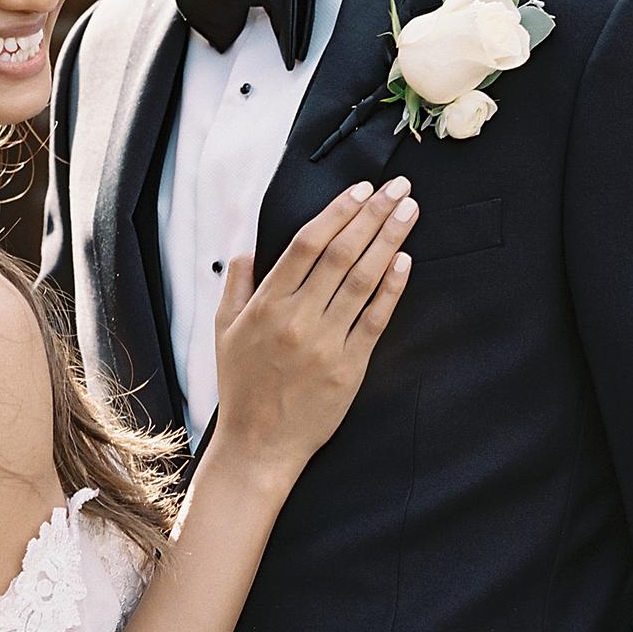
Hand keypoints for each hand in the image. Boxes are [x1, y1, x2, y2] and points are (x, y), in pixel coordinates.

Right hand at [213, 176, 415, 482]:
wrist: (259, 444)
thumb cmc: (241, 385)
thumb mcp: (223, 330)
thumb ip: (237, 284)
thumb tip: (249, 246)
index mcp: (266, 306)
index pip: (307, 245)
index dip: (337, 212)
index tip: (360, 189)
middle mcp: (297, 320)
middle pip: (341, 254)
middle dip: (372, 215)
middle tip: (398, 186)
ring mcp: (326, 344)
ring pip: (362, 281)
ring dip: (389, 241)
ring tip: (409, 211)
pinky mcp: (350, 368)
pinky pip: (376, 321)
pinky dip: (392, 289)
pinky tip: (406, 261)